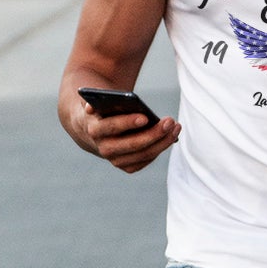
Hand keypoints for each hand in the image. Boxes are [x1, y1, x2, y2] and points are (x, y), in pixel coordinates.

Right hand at [62, 93, 180, 173]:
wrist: (93, 129)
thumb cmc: (100, 109)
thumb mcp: (95, 101)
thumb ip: (92, 101)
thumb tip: (90, 107)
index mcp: (94, 130)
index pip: (111, 127)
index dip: (127, 123)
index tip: (145, 117)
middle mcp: (104, 149)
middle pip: (132, 144)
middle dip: (153, 133)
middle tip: (170, 121)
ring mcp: (116, 160)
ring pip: (144, 154)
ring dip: (163, 141)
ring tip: (176, 126)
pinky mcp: (127, 166)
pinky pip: (147, 159)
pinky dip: (160, 147)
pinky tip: (172, 135)